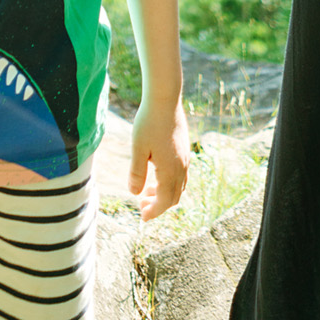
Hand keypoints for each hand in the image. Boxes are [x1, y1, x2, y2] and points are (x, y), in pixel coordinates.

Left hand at [130, 101, 189, 220]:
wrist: (165, 100)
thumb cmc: (148, 122)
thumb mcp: (138, 148)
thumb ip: (136, 172)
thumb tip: (134, 193)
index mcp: (170, 170)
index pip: (165, 200)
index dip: (154, 211)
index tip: (143, 218)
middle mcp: (181, 168)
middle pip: (174, 197)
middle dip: (158, 206)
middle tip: (142, 207)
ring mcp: (185, 160)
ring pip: (178, 187)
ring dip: (164, 194)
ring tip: (146, 193)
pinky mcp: (184, 152)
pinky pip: (180, 176)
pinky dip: (168, 183)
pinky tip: (155, 176)